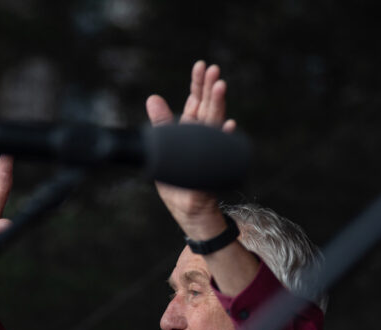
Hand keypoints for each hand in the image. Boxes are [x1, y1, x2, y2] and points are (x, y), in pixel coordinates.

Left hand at [145, 60, 235, 239]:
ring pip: (215, 122)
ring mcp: (211, 150)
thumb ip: (161, 125)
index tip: (201, 66)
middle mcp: (203, 137)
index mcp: (191, 130)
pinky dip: (223, 137)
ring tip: (220, 86)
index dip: (198, 84)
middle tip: (214, 70)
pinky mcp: (213, 167)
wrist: (190, 212)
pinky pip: (220, 150)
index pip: (195, 102)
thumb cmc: (177, 184)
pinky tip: (227, 125)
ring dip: (218, 104)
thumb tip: (153, 98)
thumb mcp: (163, 150)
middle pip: (208, 107)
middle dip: (210, 88)